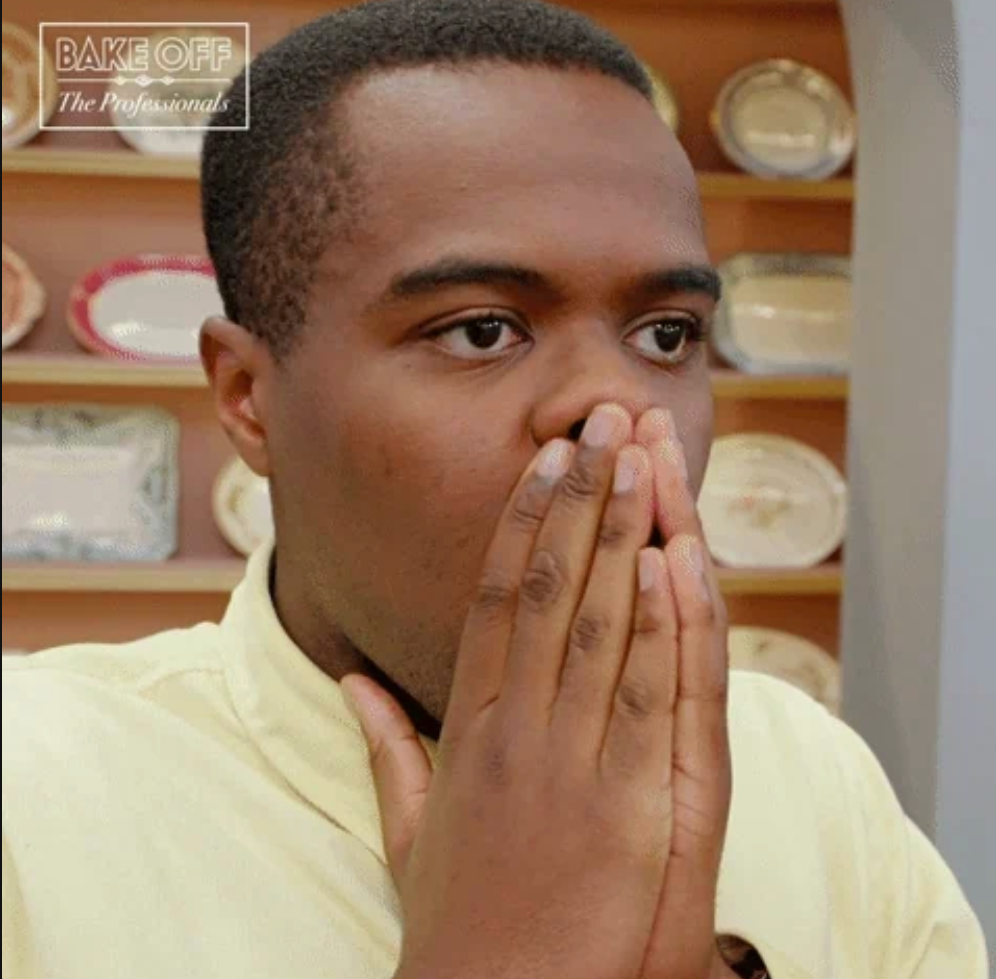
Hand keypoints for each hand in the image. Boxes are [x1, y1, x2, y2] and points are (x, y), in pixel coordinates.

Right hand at [342, 403, 729, 978]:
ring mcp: (569, 766)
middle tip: (603, 422)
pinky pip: (645, 697)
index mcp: (467, 731)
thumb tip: (353, 678)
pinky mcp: (625, 809)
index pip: (496, 599)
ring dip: (623, 537)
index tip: (546, 461)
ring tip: (641, 461)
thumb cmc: (458, 926)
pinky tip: (670, 562)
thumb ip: (387, 746)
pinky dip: (659, 626)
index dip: (523, 522)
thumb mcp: (409, 831)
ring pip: (599, 626)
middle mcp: (514, 732)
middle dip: (583, 499)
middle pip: (550, 590)